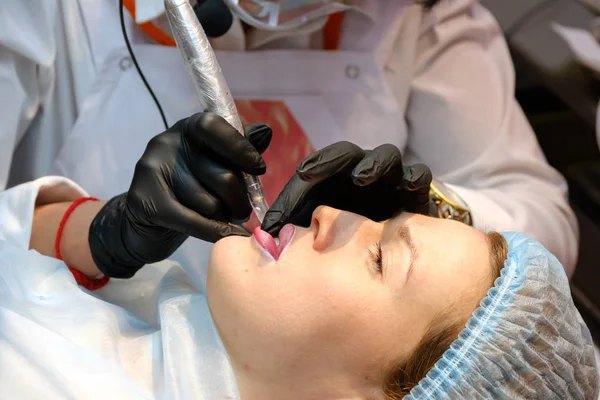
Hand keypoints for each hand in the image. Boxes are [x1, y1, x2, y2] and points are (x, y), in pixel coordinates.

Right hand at [88, 113, 271, 277]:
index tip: (259, 169)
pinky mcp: (145, 201)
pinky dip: (217, 232)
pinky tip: (229, 236)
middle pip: (221, 175)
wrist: (142, 223)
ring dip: (225, 218)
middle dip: (240, 200)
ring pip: (210, 204)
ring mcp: (152, 170)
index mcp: (187, 129)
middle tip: (242, 211)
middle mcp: (166, 143)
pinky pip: (194, 222)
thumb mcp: (212, 163)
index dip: (241, 148)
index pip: (214, 127)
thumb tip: (264, 132)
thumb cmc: (187, 190)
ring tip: (224, 220)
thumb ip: (237, 149)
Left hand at [261, 141, 431, 234]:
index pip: (322, 164)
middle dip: (335, 160)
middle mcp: (361, 173)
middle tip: (325, 171)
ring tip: (361, 178)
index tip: (302, 174)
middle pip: (349, 155)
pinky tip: (407, 185)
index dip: (313, 166)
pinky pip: (418, 176)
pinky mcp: (415, 194)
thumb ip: (294, 225)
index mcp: (335, 179)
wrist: (389, 255)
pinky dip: (414, 177)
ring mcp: (390, 180)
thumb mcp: (316, 230)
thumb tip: (267, 231)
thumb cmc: (345, 239)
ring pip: (386, 157)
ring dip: (374, 164)